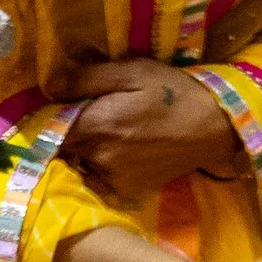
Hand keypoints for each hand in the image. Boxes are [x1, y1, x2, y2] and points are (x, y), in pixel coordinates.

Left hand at [63, 58, 245, 202]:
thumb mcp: (132, 72)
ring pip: (78, 162)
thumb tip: (49, 86)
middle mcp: (97, 156)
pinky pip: (95, 178)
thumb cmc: (173, 93)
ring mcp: (111, 177)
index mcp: (95, 125)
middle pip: (62, 145)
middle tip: (86, 114)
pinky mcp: (125, 190)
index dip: (47, 115)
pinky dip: (96, 166)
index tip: (55, 105)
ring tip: (107, 131)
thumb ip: (87, 79)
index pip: (48, 126)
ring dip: (82, 148)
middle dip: (65, 131)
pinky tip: (115, 151)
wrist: (214, 127)